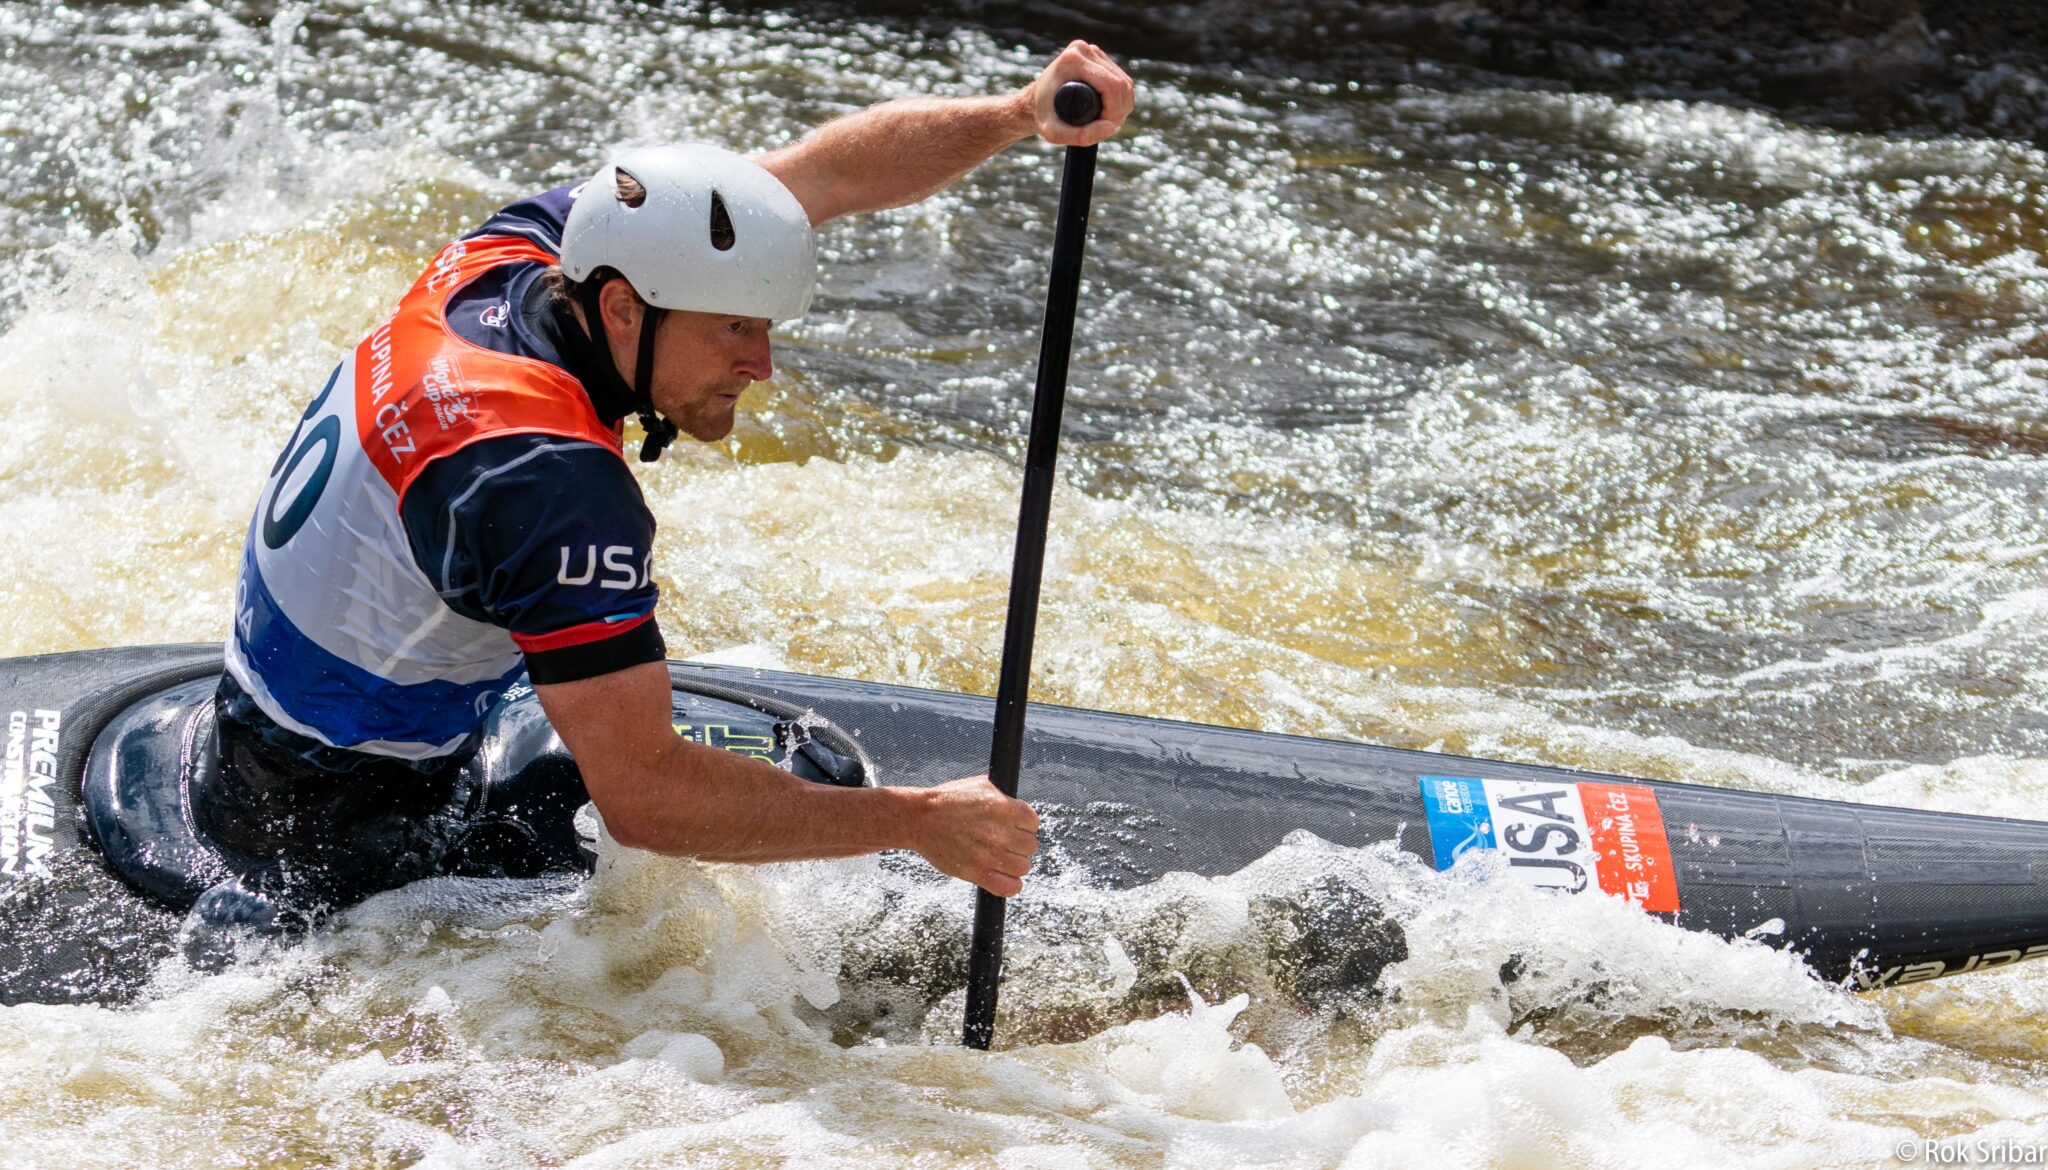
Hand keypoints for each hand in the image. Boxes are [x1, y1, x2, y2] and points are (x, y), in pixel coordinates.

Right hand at [909, 775, 1040, 895]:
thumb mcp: (981, 786)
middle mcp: (1000, 831)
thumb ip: (1004, 797)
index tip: (1014, 828)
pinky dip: (1011, 885)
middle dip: (1019, 845)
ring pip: (1023, 867)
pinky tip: (1006, 878)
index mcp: (1004, 808)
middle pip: (1030, 846)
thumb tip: (1019, 809)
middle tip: (1005, 843)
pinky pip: (1009, 887)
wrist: (919, 819)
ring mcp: (989, 854)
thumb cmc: (948, 800)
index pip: (1033, 823)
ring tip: (1002, 860)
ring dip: (1015, 864)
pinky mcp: (976, 872)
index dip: (1024, 826)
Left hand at [1025, 41, 1134, 147]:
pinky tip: (1111, 110)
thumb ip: (1079, 137)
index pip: (1112, 86)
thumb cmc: (1042, 115)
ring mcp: (1092, 51)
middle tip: (1106, 127)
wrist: (1034, 101)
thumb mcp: (1053, 132)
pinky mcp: (1098, 57)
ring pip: (1125, 82)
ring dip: (1122, 106)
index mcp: (1073, 60)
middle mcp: (1084, 50)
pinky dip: (1122, 98)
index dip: (1114, 111)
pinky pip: (1122, 79)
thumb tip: (1110, 127)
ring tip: (1108, 121)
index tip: (1104, 127)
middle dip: (1119, 111)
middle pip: (1121, 84)